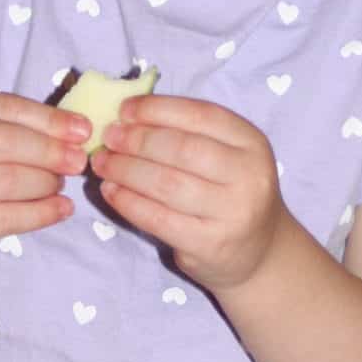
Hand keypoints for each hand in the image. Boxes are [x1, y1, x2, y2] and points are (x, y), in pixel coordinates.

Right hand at [0, 92, 91, 265]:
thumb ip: (16, 129)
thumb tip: (77, 131)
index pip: (5, 107)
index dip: (49, 118)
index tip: (83, 129)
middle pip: (6, 142)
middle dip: (50, 151)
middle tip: (78, 161)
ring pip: (8, 180)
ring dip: (46, 183)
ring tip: (61, 185)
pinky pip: (6, 218)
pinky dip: (42, 214)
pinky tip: (61, 209)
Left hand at [92, 95, 285, 292]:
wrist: (258, 251)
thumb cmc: (230, 193)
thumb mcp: (227, 155)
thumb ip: (188, 133)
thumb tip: (128, 118)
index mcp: (252, 142)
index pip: (201, 115)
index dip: (157, 109)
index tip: (124, 110)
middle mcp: (249, 176)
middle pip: (182, 148)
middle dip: (137, 140)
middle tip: (108, 137)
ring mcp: (232, 213)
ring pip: (166, 183)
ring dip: (126, 170)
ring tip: (103, 163)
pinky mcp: (210, 244)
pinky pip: (158, 218)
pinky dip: (128, 202)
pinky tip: (111, 191)